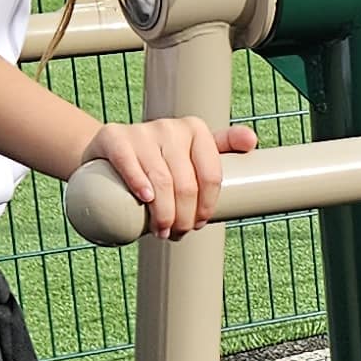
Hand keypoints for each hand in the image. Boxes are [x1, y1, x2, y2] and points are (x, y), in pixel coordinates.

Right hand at [83, 114, 255, 237]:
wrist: (108, 154)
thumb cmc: (159, 161)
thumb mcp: (191, 153)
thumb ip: (223, 147)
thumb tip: (252, 141)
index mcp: (196, 130)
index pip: (211, 175)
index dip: (206, 207)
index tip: (199, 224)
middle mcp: (171, 127)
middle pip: (186, 184)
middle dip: (183, 217)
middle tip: (176, 234)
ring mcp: (142, 131)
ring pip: (162, 181)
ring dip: (163, 214)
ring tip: (161, 232)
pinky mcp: (114, 138)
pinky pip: (130, 163)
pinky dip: (140, 183)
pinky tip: (146, 199)